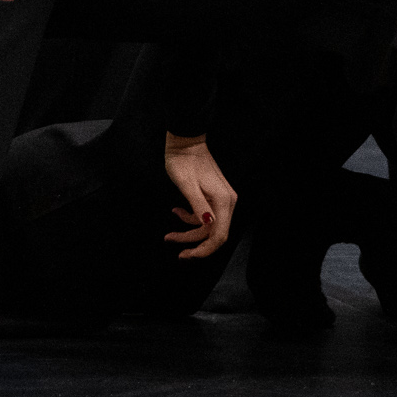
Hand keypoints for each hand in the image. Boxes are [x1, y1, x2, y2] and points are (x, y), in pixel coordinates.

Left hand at [161, 134, 237, 257]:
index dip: (203, 250)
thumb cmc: (183, 161)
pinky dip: (191, 218)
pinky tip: (177, 211)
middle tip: (172, 243)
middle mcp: (227, 201)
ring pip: (208, 226)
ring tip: (169, 231)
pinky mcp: (214, 196)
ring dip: (189, 231)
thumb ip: (199, 206)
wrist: (185, 141)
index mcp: (223, 200)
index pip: (219, 236)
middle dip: (193, 243)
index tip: (185, 255)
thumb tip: (208, 224)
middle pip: (214, 234)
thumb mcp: (187, 185)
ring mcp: (222, 199)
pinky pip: (205, 216)